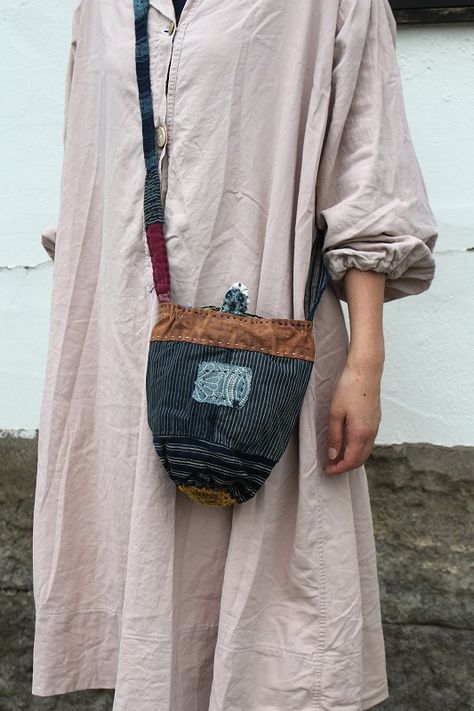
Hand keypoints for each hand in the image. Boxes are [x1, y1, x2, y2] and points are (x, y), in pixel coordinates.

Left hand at [324, 357, 382, 475]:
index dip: (338, 468)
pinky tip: (348, 444)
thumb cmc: (349, 388)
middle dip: (345, 466)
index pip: (351, 460)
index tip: (327, 470)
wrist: (366, 371)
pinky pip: (368, 442)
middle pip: (360, 459)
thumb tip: (333, 455)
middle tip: (330, 466)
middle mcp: (371, 433)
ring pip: (366, 451)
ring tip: (337, 457)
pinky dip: (358, 449)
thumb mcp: (335, 413)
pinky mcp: (376, 419)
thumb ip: (335, 436)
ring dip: (353, 458)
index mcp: (360, 433)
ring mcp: (375, 426)